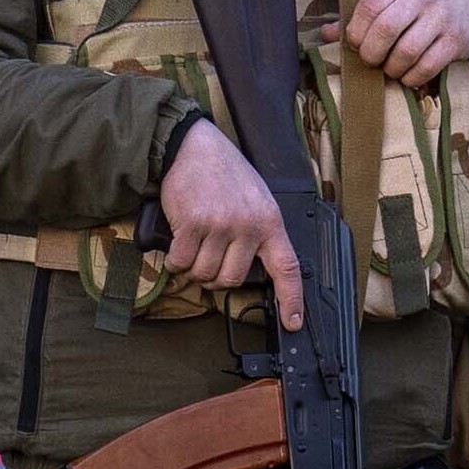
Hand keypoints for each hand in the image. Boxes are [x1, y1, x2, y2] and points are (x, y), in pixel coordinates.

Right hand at [158, 116, 303, 328]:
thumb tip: (253, 267)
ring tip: (194, 248)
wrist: (193, 147)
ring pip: (204, 274)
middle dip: (215, 279)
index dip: (291, 299)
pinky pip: (181, 262)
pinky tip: (178, 244)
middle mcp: (247, 225)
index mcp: (269, 221)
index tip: (292, 321)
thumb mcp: (256, 198)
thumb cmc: (224, 173)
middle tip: (209, 263)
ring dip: (194, 269)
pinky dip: (175, 261)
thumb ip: (259, 231)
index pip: (287, 267)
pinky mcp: (192, 224)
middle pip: (231, 279)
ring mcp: (220, 225)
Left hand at [342, 0, 468, 89]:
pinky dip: (411, 77)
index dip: (355, 33)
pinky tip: (408, 74)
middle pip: (385, 30)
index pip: (368, 8)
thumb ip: (360, 15)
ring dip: (391, 68)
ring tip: (390, 68)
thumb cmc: (421, 3)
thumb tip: (325, 34)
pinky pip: (426, 67)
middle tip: (371, 60)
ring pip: (406, 52)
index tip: (355, 44)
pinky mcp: (455, 41)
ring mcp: (441, 18)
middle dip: (371, 53)